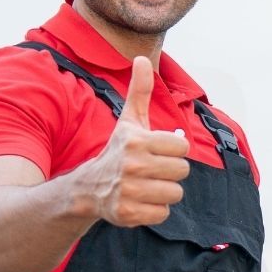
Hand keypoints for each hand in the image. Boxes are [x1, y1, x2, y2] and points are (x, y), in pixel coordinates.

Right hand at [72, 56, 190, 226]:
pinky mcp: (128, 214)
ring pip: (175, 193)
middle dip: (170, 171)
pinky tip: (140, 200)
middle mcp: (132, 165)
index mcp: (137, 141)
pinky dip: (155, 210)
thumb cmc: (118, 150)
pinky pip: (163, 214)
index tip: (157, 150)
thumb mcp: (129, 121)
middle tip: (152, 170)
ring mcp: (129, 191)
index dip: (173, 150)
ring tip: (147, 185)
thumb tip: (141, 58)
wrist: (89, 187)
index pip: (182, 146)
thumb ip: (140, 91)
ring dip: (164, 191)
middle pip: (182, 171)